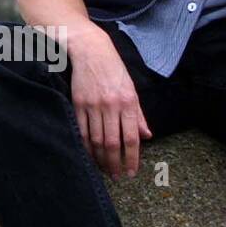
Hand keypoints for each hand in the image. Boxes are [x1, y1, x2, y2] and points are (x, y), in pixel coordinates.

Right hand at [68, 30, 152, 178]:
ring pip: (95, 140)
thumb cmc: (114, 70)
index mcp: (128, 102)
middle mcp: (111, 105)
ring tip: (104, 169)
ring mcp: (93, 105)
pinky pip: (81, 131)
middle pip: (112, 143)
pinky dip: (85, 146)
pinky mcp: (78, 103)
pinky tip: (88, 155)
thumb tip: (147, 136)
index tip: (131, 172)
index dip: (132, 158)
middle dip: (114, 163)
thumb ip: (138, 115)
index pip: (131, 138)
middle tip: (116, 176)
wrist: (91, 50)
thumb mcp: (131, 90)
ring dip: (100, 158)